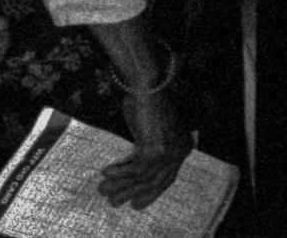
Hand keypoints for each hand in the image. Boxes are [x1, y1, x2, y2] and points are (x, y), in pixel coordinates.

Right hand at [101, 86, 188, 209]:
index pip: (166, 178)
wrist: (148, 82)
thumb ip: (148, 143)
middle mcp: (179, 152)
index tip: (136, 202)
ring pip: (143, 178)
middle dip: (133, 193)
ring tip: (104, 192)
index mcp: (182, 146)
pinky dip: (119, 172)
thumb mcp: (149, 125)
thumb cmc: (146, 98)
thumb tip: (135, 156)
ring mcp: (168, 152)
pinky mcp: (154, 149)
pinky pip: (135, 169)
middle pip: (155, 181)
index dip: (150, 192)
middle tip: (116, 204)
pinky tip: (105, 173)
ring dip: (121, 186)